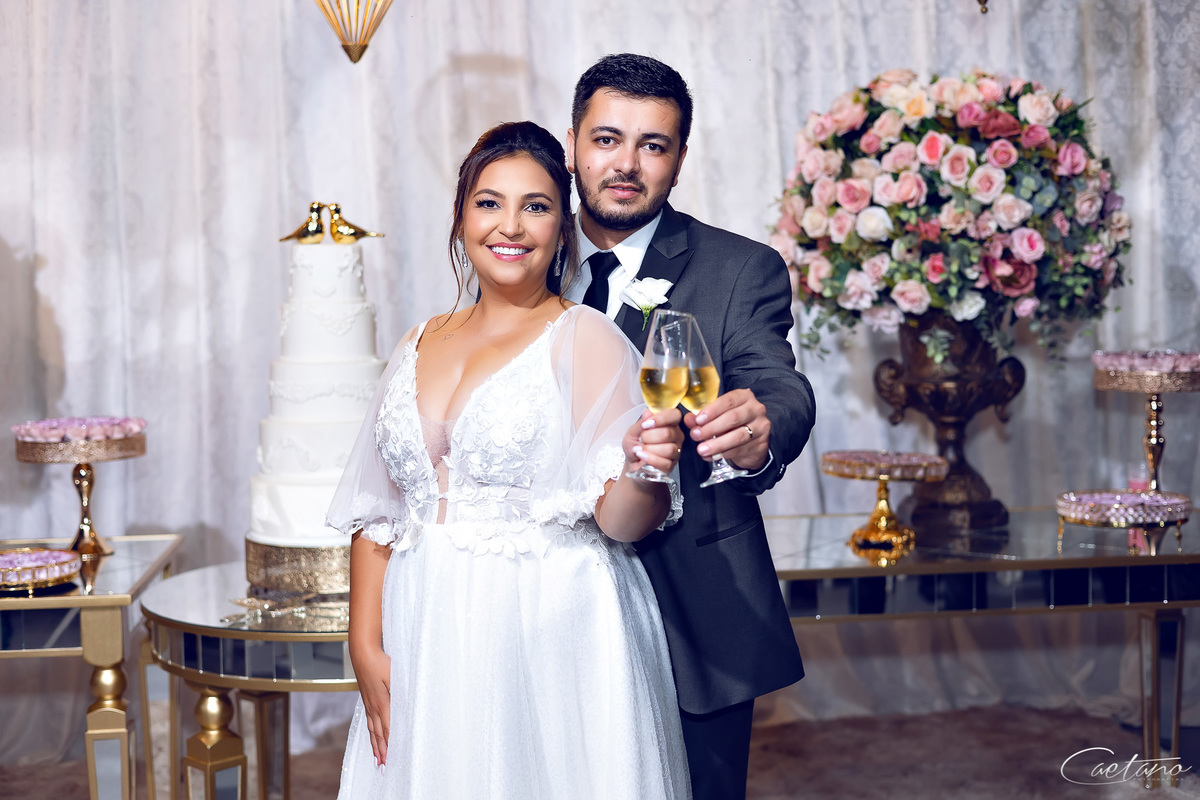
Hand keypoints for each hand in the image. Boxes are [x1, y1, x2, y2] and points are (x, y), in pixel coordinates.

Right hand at [350, 645, 391, 766]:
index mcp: (382, 704)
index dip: (390, 746)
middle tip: (384, 767)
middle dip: (382, 751)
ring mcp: (368, 704)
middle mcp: (374, 707)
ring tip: (377, 759)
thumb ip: (399, 693)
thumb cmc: (380, 663)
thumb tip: (405, 707)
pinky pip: (369, 722)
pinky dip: (370, 733)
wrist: (362, 653)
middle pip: (378, 734)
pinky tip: (372, 736)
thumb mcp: (394, 677)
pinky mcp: (366, 699)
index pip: (388, 730)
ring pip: (372, 730)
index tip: (392, 759)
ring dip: (375, 746)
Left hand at [624, 408, 683, 473]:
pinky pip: (666, 463)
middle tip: (641, 439)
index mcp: (668, 423)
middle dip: (649, 437)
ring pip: (669, 449)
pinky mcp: (671, 464)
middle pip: (668, 433)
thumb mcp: (632, 432)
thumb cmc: (634, 445)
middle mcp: (675, 435)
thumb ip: (641, 422)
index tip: (646, 424)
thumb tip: (648, 413)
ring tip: (641, 450)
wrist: (631, 462)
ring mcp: (675, 450)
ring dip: (650, 449)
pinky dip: (651, 459)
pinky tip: (643, 457)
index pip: (674, 415)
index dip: (661, 418)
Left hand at [684, 388, 769, 470]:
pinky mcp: (761, 444)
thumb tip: (689, 420)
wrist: (752, 442)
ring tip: (702, 449)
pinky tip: (711, 456)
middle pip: (733, 418)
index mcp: (744, 397)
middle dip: (711, 428)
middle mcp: (756, 409)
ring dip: (717, 444)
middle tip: (696, 435)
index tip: (698, 420)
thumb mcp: (717, 417)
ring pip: (738, 436)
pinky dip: (723, 454)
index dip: (712, 410)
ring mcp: (761, 427)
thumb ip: (702, 418)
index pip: (728, 400)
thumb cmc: (732, 424)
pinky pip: (740, 450)